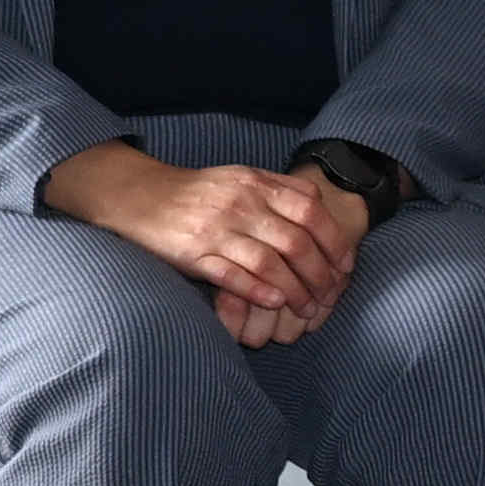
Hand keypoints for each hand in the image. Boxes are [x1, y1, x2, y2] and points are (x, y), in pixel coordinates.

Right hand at [43, 143, 366, 346]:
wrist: (140, 197)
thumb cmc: (196, 193)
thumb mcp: (240, 177)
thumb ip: (278, 187)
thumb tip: (319, 204)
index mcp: (255, 183)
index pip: (310, 211)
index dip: (334, 240)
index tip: (344, 264)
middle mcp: (240, 204)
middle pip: (295, 242)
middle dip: (320, 273)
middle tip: (329, 295)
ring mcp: (216, 229)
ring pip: (270, 263)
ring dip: (294, 290)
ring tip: (306, 308)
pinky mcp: (194, 254)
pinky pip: (233, 276)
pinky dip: (258, 291)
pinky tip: (274, 303)